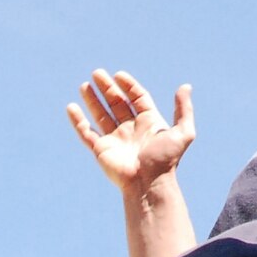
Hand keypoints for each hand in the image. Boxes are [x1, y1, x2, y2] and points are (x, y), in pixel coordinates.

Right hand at [67, 70, 194, 193]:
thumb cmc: (166, 159)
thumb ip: (184, 109)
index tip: (118, 75)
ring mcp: (115, 140)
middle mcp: (131, 130)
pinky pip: (86, 133)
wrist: (149, 183)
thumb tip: (185, 86)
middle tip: (97, 73)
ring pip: (100, 115)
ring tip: (84, 85)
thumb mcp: (183, 132)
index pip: (137, 98)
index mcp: (148, 123)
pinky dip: (77, 121)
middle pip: (117, 103)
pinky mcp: (101, 150)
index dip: (128, 86)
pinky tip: (71, 107)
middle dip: (107, 88)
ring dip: (92, 100)